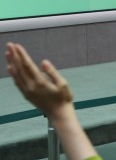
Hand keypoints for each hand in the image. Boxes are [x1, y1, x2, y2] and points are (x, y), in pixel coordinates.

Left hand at [6, 43, 96, 159]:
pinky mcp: (26, 94)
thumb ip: (52, 72)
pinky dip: (12, 74)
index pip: (28, 65)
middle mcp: (30, 86)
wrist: (59, 114)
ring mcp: (27, 91)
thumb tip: (43, 62)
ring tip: (7, 53)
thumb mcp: (63, 84)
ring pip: (16, 74)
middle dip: (14, 56)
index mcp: (40, 82)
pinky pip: (17, 82)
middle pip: (19, 68)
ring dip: (11, 63)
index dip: (22, 55)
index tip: (17, 46)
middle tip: (9, 45)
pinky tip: (10, 68)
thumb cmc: (64, 98)